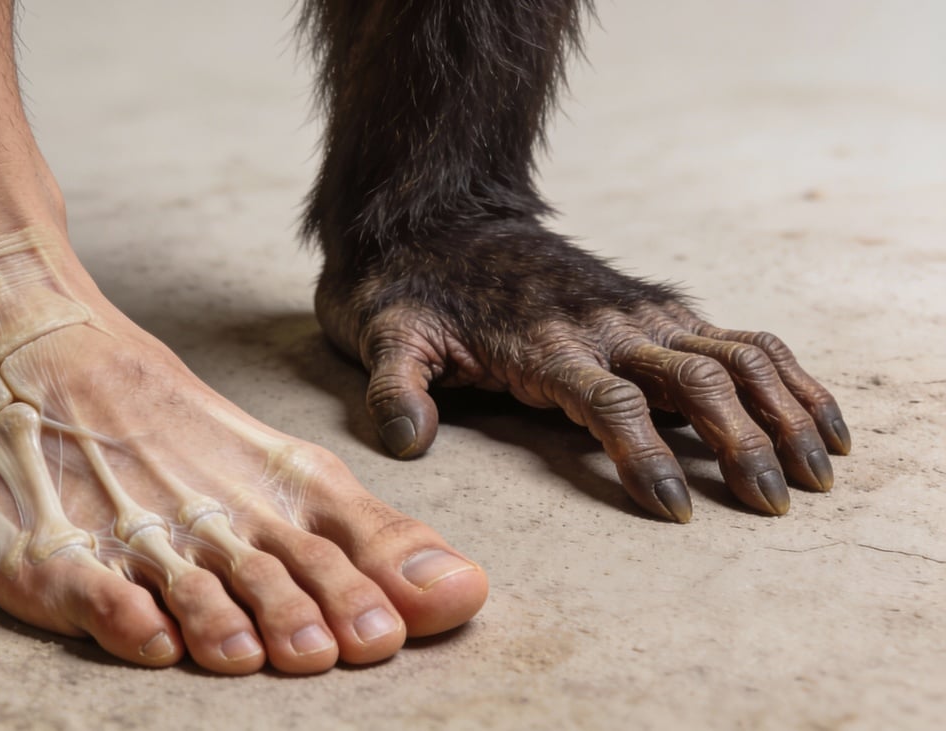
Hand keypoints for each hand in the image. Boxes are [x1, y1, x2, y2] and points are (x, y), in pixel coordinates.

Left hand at [315, 226, 850, 521]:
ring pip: (735, 357)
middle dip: (742, 443)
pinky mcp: (659, 309)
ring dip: (783, 411)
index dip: (647, 455)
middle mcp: (607, 325)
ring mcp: (641, 313)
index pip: (610, 402)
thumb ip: (396, 387)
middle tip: (771, 505)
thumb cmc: (413, 292)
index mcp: (545, 344)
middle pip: (695, 380)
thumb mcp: (385, 337)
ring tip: (819, 471)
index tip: (675, 510)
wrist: (440, 219)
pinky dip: (788, 377)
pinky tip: (820, 420)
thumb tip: (406, 439)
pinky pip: (741, 340)